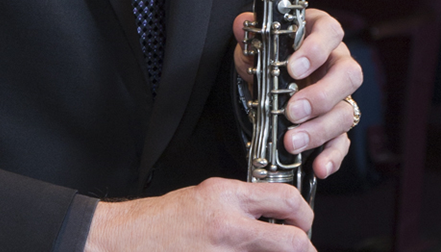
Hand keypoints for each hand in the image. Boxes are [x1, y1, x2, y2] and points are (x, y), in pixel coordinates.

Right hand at [85, 176, 313, 250]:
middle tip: (304, 245)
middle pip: (293, 239)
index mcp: (226, 196)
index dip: (304, 212)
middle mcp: (231, 225)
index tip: (304, 220)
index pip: (285, 198)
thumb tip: (270, 212)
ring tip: (276, 251)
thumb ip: (240, 202)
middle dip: (305, 245)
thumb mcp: (206, 194)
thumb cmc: (166, 219)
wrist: (135, 239)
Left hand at [233, 7, 361, 179]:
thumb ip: (250, 33)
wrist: (269, 73)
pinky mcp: (338, 124)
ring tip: (292, 142)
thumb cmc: (271, 51)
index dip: (316, 49)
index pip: (331, 32)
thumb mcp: (257, 40)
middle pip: (348, 75)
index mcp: (320, 32)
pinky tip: (319, 167)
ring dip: (319, 130)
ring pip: (347, 111)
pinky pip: (343, 141)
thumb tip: (242, 25)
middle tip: (292, 110)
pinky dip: (332, 156)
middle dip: (321, 96)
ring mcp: (341, 95)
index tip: (293, 68)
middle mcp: (337, 62)